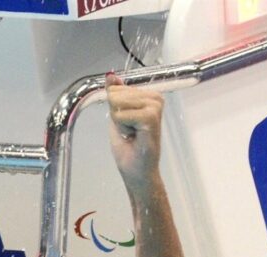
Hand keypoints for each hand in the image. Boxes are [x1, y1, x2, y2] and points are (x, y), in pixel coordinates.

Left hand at [105, 72, 163, 193]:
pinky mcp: (151, 117)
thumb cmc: (128, 147)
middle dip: (116, 117)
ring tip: (132, 134)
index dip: (114, 110)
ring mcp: (155, 107)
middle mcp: (155, 98)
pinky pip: (121, 115)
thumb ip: (116, 95)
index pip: (115, 90)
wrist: (136, 171)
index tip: (126, 124)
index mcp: (149, 96)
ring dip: (119, 124)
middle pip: (115, 95)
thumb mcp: (117, 117)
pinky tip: (134, 136)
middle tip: (129, 131)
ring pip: (117, 104)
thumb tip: (111, 76)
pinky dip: (122, 129)